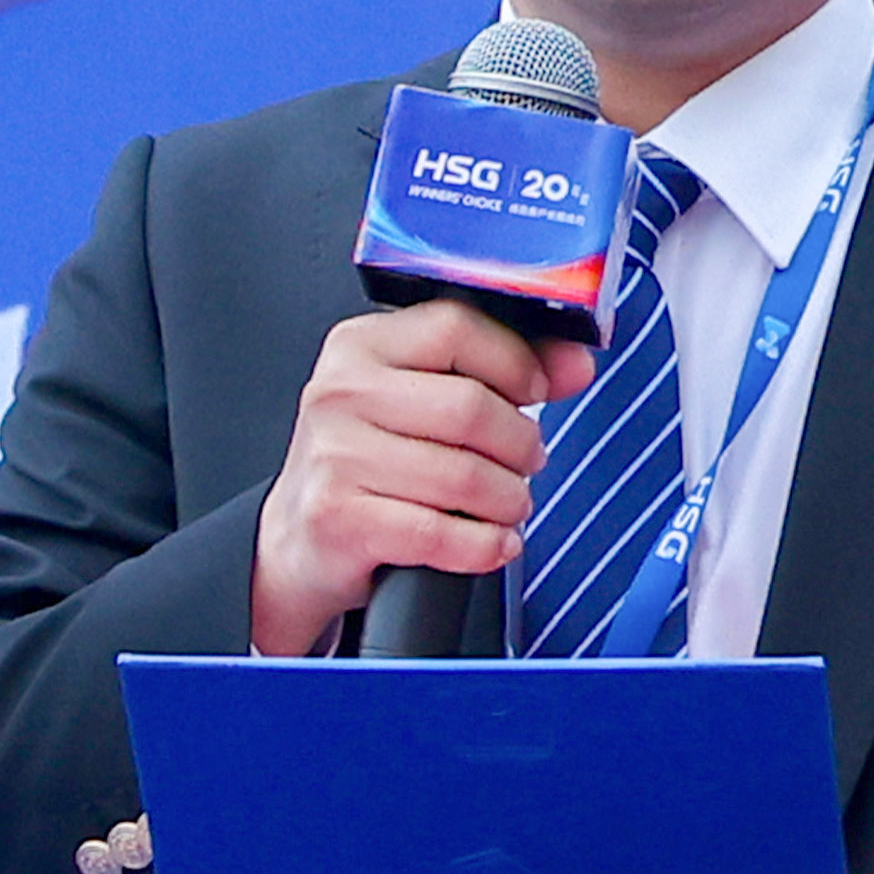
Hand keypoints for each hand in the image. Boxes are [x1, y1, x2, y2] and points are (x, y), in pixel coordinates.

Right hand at [254, 299, 596, 655]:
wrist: (298, 538)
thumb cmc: (366, 462)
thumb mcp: (417, 400)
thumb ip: (496, 372)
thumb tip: (574, 363)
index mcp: (359, 346)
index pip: (456, 328)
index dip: (515, 362)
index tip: (539, 390)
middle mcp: (340, 393)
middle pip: (470, 407)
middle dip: (520, 444)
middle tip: (526, 462)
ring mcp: (336, 457)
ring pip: (464, 475)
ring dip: (508, 500)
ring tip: (508, 504)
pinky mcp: (340, 519)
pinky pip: (441, 534)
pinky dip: (484, 545)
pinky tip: (494, 542)